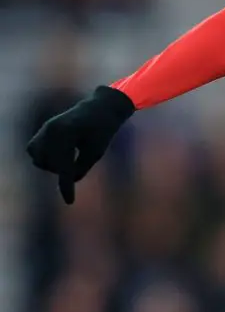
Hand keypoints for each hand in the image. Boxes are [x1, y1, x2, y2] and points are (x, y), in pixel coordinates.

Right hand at [26, 86, 134, 203]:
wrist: (101, 108)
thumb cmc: (103, 130)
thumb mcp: (96, 152)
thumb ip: (80, 168)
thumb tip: (68, 180)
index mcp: (67, 134)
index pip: (64, 166)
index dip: (67, 187)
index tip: (70, 202)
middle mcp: (51, 130)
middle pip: (48, 164)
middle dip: (61, 169)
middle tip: (77, 162)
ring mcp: (45, 129)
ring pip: (38, 159)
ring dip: (51, 164)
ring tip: (69, 157)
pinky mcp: (43, 131)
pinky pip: (35, 151)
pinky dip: (45, 157)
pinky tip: (61, 153)